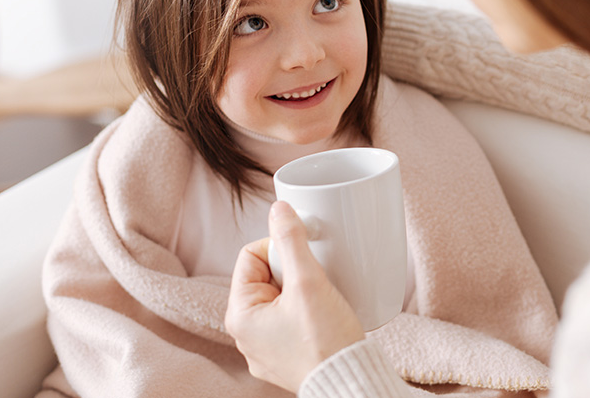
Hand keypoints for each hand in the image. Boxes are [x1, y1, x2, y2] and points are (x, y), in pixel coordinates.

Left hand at [225, 201, 365, 392]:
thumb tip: (279, 209)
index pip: (251, 256)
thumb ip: (291, 241)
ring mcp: (265, 349)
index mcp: (240, 315)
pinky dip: (307, 313)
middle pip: (266, 277)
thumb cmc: (325, 341)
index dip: (279, 248)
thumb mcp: (308, 282)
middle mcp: (245, 336)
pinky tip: (325, 316)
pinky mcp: (285, 358)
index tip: (305, 256)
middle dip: (294, 271)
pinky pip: (290, 321)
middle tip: (317, 279)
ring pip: (280, 298)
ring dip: (302, 290)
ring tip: (324, 298)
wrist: (349, 382)